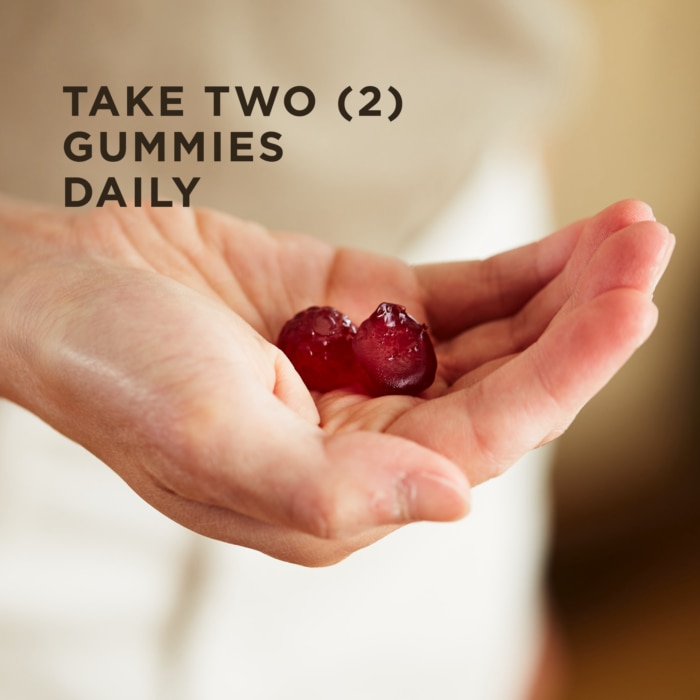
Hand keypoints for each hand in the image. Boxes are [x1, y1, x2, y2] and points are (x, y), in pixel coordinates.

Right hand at [0, 196, 673, 564]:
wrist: (67, 290)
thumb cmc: (116, 369)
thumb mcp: (210, 436)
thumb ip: (326, 488)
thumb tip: (448, 505)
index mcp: (338, 494)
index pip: (482, 440)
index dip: (563, 373)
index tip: (628, 305)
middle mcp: (369, 439)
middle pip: (506, 386)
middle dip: (583, 320)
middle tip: (646, 250)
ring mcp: (370, 370)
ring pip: (494, 338)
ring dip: (564, 290)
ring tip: (630, 234)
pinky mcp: (359, 309)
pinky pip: (456, 296)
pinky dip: (516, 271)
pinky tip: (569, 247)